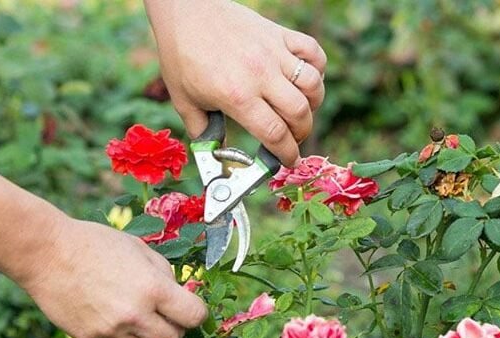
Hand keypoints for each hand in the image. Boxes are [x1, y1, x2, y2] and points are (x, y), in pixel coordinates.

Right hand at [14, 218, 207, 337]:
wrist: (47, 253)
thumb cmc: (93, 243)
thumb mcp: (138, 247)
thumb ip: (162, 272)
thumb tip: (179, 292)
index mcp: (152, 289)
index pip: (193, 316)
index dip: (196, 312)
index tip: (190, 309)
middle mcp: (134, 315)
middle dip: (172, 328)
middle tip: (163, 314)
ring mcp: (110, 331)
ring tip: (134, 317)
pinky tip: (107, 316)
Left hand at [145, 0, 326, 165]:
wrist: (185, 12)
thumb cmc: (181, 57)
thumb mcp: (184, 101)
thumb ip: (202, 132)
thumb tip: (215, 156)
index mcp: (237, 96)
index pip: (275, 134)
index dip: (287, 154)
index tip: (288, 162)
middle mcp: (260, 75)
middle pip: (299, 114)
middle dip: (301, 134)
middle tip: (292, 139)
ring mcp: (274, 52)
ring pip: (313, 85)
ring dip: (313, 105)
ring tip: (300, 112)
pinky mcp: (279, 34)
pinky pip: (313, 52)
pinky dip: (318, 69)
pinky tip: (306, 80)